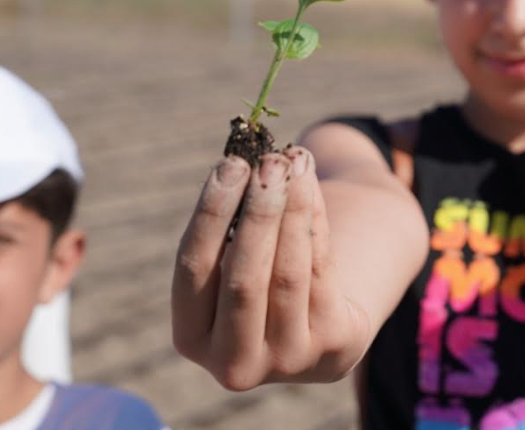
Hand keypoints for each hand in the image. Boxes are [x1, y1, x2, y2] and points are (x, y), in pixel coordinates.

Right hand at [171, 148, 367, 389]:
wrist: (321, 326)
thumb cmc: (263, 279)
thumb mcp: (235, 264)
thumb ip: (231, 226)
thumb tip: (251, 161)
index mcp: (192, 338)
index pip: (192, 269)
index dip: (211, 213)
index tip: (231, 164)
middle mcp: (233, 363)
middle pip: (242, 277)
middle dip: (257, 213)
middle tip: (269, 163)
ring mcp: (286, 361)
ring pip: (288, 273)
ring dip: (293, 210)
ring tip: (295, 162)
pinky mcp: (332, 347)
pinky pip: (323, 272)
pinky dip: (317, 222)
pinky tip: (312, 185)